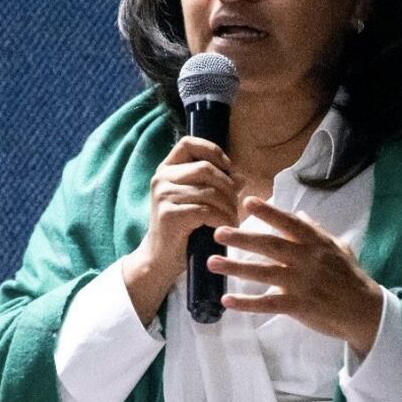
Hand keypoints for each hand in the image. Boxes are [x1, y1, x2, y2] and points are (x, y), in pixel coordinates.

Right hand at [123, 136, 240, 324]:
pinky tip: (224, 228)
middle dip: (228, 186)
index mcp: (166, 170)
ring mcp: (163, 196)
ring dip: (228, 207)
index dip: (212, 151)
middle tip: (234, 204)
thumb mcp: (198, 201)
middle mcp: (161, 179)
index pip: (188, 143)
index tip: (227, 168)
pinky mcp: (170, 215)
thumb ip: (217, 186)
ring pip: (210, 191)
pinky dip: (222, 219)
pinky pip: (207, 210)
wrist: (160, 258)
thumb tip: (241, 177)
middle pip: (206, 168)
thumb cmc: (182, 228)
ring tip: (232, 219)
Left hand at [208, 196, 382, 355]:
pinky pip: (268, 303)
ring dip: (236, 268)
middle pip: (271, 246)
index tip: (248, 200)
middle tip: (218, 232)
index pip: (289, 223)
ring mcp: (301, 283)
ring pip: (264, 272)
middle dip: (243, 238)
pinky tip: (227, 301)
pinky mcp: (298, 306)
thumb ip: (316, 230)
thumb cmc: (350, 277)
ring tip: (212, 263)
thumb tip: (298, 213)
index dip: (269, 212)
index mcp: (315, 243)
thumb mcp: (338, 247)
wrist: (367, 311)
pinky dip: (247, 303)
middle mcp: (306, 260)